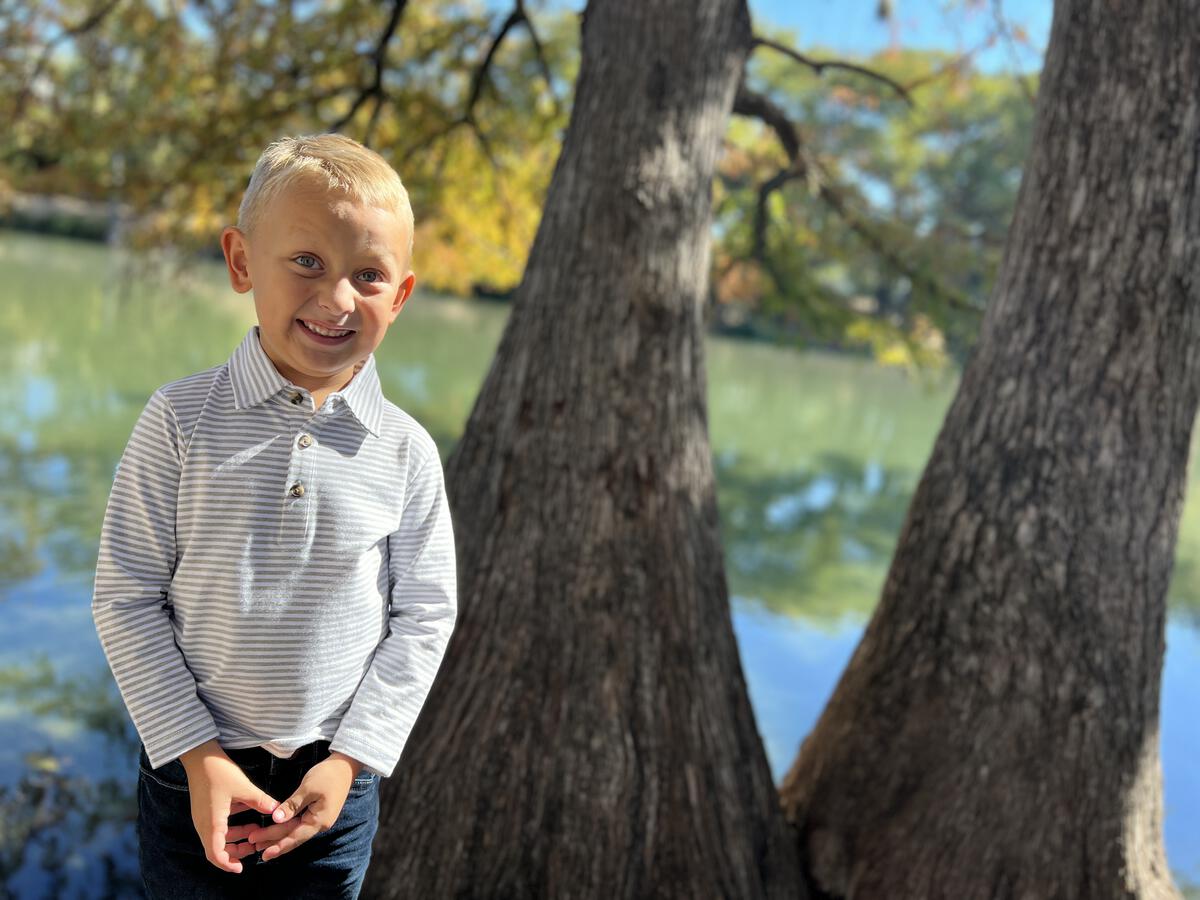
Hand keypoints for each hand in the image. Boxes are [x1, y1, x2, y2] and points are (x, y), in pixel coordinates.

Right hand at [179, 739, 281, 873]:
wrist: (200, 755)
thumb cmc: (219, 771)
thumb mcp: (243, 787)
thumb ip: (260, 801)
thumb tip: (277, 811)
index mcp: (211, 823)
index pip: (215, 854)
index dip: (227, 864)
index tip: (241, 868)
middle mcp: (204, 823)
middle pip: (217, 849)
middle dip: (236, 852)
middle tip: (254, 849)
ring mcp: (203, 816)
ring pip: (219, 837)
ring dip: (236, 838)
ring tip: (256, 831)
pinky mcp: (206, 808)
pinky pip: (219, 825)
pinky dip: (232, 826)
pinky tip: (248, 816)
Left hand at [246, 753, 360, 862]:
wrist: (346, 765)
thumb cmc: (328, 775)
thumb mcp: (308, 788)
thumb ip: (292, 805)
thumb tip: (275, 820)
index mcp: (319, 821)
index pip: (294, 836)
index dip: (277, 844)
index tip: (262, 853)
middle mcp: (320, 824)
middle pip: (293, 836)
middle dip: (273, 841)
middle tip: (253, 843)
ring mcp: (320, 819)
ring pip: (296, 832)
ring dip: (278, 837)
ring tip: (261, 844)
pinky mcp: (318, 813)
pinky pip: (300, 825)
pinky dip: (287, 829)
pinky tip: (278, 831)